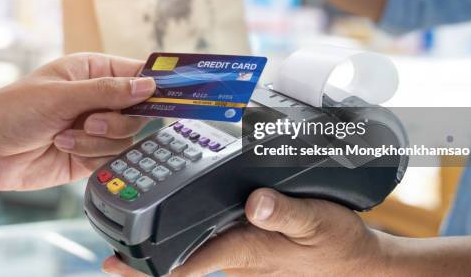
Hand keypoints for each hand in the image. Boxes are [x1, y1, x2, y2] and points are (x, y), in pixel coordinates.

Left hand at [0, 53, 155, 190]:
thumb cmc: (12, 110)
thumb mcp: (61, 95)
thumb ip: (108, 91)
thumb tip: (149, 84)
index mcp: (91, 72)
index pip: (136, 73)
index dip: (155, 83)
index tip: (174, 93)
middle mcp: (97, 98)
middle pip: (138, 109)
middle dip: (114, 119)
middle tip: (88, 120)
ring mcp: (94, 127)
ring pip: (126, 136)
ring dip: (96, 139)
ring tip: (64, 136)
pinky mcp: (89, 154)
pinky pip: (111, 156)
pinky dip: (90, 155)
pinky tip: (63, 148)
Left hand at [103, 189, 390, 275]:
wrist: (358, 266)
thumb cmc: (338, 244)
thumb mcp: (318, 222)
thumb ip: (285, 213)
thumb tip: (254, 203)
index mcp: (250, 248)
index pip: (194, 261)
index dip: (157, 265)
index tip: (122, 263)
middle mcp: (238, 255)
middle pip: (185, 260)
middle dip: (149, 261)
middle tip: (112, 258)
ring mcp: (243, 255)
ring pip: (196, 253)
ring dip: (166, 249)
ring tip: (131, 239)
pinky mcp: (250, 249)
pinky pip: (213, 246)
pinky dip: (190, 240)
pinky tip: (178, 224)